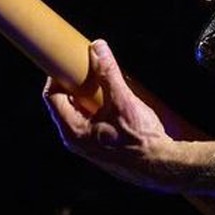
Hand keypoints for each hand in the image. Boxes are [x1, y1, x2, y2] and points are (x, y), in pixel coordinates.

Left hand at [42, 39, 175, 189]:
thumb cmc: (141, 140)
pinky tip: (115, 103)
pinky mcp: (103, 149)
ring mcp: (89, 147)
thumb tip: (97, 47)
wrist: (163, 167)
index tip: (69, 63)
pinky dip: (98, 109)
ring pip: (80, 114)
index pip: (52, 97)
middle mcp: (77, 141)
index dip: (56, 77)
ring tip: (104, 84)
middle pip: (64, 105)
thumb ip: (108, 73)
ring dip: (89, 97)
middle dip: (75, 85)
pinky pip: (93, 124)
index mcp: (73, 131)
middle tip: (87, 70)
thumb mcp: (123, 101)